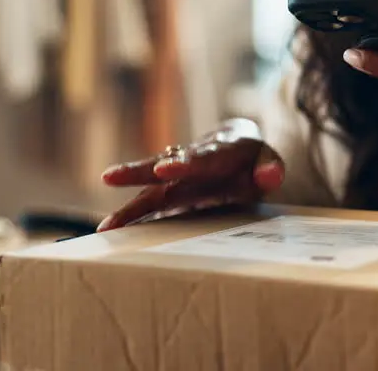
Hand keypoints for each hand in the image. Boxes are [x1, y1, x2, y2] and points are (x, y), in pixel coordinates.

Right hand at [97, 119, 284, 232]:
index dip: (182, 163)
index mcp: (218, 150)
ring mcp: (177, 177)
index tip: (163, 170)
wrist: (237, 146)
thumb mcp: (269, 159)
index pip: (200, 157)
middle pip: (161, 166)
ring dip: (129, 204)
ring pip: (150, 189)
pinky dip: (132, 218)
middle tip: (111, 178)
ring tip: (106, 225)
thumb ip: (271, 167)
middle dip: (138, 173)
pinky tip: (111, 232)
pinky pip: (150, 205)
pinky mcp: (171, 193)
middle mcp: (190, 161)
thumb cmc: (253, 158)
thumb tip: (269, 177)